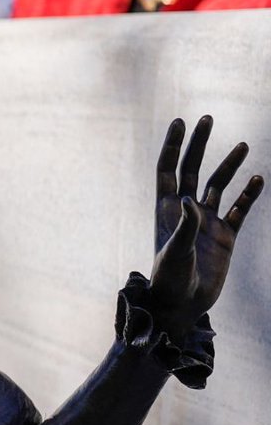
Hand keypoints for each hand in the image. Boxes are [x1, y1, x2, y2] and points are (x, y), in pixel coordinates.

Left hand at [150, 116, 262, 337]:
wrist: (183, 305)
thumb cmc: (171, 279)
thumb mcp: (175, 251)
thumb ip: (184, 226)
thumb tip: (191, 200)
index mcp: (166, 209)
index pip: (168, 169)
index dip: (173, 145)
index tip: (180, 122)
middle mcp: (186, 211)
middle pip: (192, 169)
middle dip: (199, 145)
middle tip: (208, 118)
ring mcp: (206, 222)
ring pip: (219, 186)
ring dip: (229, 166)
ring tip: (243, 146)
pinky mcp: (225, 236)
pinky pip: (239, 210)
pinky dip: (249, 195)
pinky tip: (258, 179)